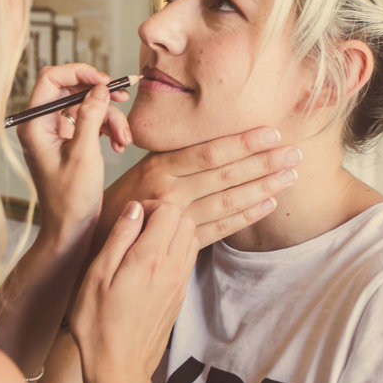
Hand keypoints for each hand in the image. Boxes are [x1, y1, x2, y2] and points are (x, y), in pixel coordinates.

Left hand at [17, 64, 133, 245]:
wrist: (70, 228)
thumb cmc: (71, 199)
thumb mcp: (84, 154)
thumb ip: (90, 117)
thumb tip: (99, 88)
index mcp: (34, 125)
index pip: (51, 78)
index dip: (79, 73)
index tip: (105, 82)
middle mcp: (41, 124)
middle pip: (71, 89)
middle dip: (100, 96)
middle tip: (123, 99)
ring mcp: (54, 132)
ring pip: (85, 105)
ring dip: (109, 117)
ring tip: (124, 138)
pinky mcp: (68, 141)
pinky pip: (89, 121)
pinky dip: (106, 128)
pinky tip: (119, 144)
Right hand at [69, 201, 196, 382]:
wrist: (118, 367)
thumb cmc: (98, 324)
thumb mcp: (97, 275)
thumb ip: (119, 238)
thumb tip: (134, 209)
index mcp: (150, 259)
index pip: (169, 210)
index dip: (150, 205)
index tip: (132, 216)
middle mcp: (171, 268)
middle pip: (185, 220)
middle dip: (164, 214)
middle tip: (138, 227)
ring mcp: (179, 283)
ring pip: (191, 238)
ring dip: (172, 232)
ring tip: (145, 243)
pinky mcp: (180, 295)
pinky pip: (188, 259)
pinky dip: (175, 250)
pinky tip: (151, 262)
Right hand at [101, 128, 299, 248]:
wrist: (88, 249)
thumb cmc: (116, 205)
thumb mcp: (139, 171)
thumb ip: (171, 160)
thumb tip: (208, 141)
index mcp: (157, 168)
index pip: (208, 152)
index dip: (243, 143)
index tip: (272, 133)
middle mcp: (168, 193)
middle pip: (224, 175)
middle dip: (263, 163)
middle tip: (295, 152)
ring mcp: (175, 222)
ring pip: (226, 202)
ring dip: (262, 188)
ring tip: (290, 176)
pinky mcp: (179, 247)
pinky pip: (219, 230)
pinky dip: (245, 217)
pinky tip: (268, 204)